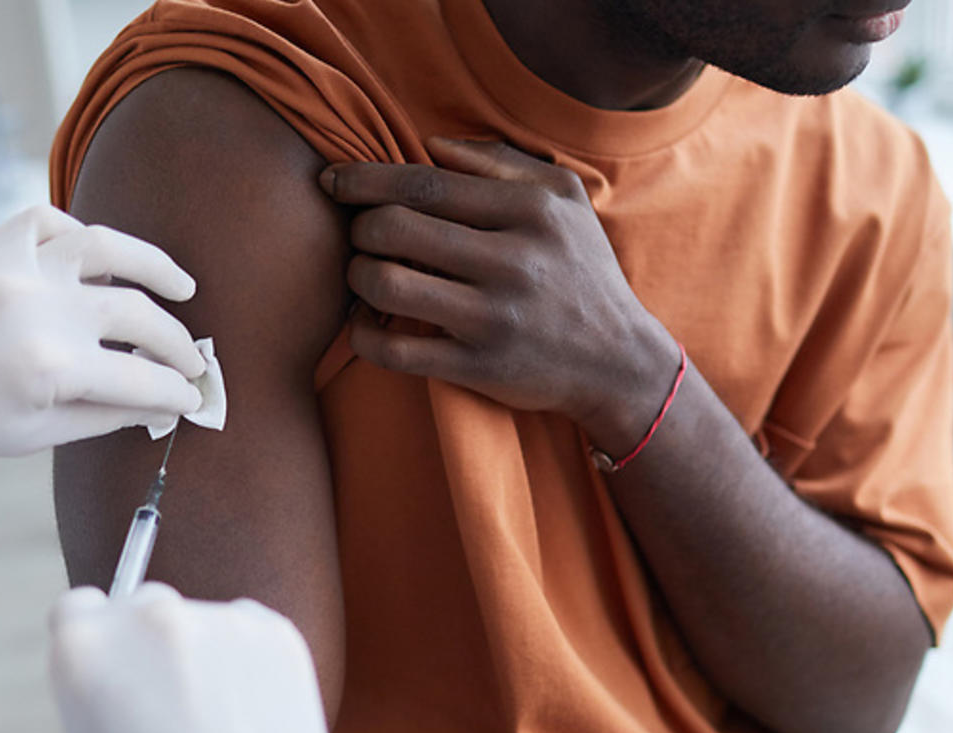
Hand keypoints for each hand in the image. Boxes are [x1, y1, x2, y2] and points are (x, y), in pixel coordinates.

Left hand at [0, 206, 205, 500]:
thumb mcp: (25, 439)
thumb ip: (100, 416)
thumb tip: (155, 408)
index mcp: (50, 368)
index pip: (144, 379)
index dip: (179, 393)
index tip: (197, 400)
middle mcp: (40, 307)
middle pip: (140, 316)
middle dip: (178, 344)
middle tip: (194, 363)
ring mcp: (14, 266)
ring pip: (110, 250)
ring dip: (155, 268)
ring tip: (182, 288)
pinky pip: (53, 224)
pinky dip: (83, 239)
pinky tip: (101, 263)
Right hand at [49, 584, 351, 732]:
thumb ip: (109, 682)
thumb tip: (136, 654)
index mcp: (82, 646)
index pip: (81, 607)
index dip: (103, 640)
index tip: (122, 667)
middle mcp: (147, 617)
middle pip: (148, 607)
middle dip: (159, 646)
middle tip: (180, 709)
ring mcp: (215, 619)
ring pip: (208, 623)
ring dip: (213, 657)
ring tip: (225, 730)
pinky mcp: (275, 630)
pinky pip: (256, 633)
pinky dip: (256, 663)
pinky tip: (257, 718)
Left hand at [319, 138, 677, 455]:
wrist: (618, 362)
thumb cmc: (580, 271)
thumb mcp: (565, 200)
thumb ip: (502, 162)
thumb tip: (431, 144)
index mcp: (530, 211)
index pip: (423, 183)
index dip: (365, 179)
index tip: (333, 181)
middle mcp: (512, 262)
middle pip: (393, 228)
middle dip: (358, 227)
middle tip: (359, 233)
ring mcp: (493, 318)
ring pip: (385, 285)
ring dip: (356, 277)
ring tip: (364, 274)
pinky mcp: (478, 367)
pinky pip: (394, 350)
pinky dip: (363, 336)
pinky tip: (367, 324)